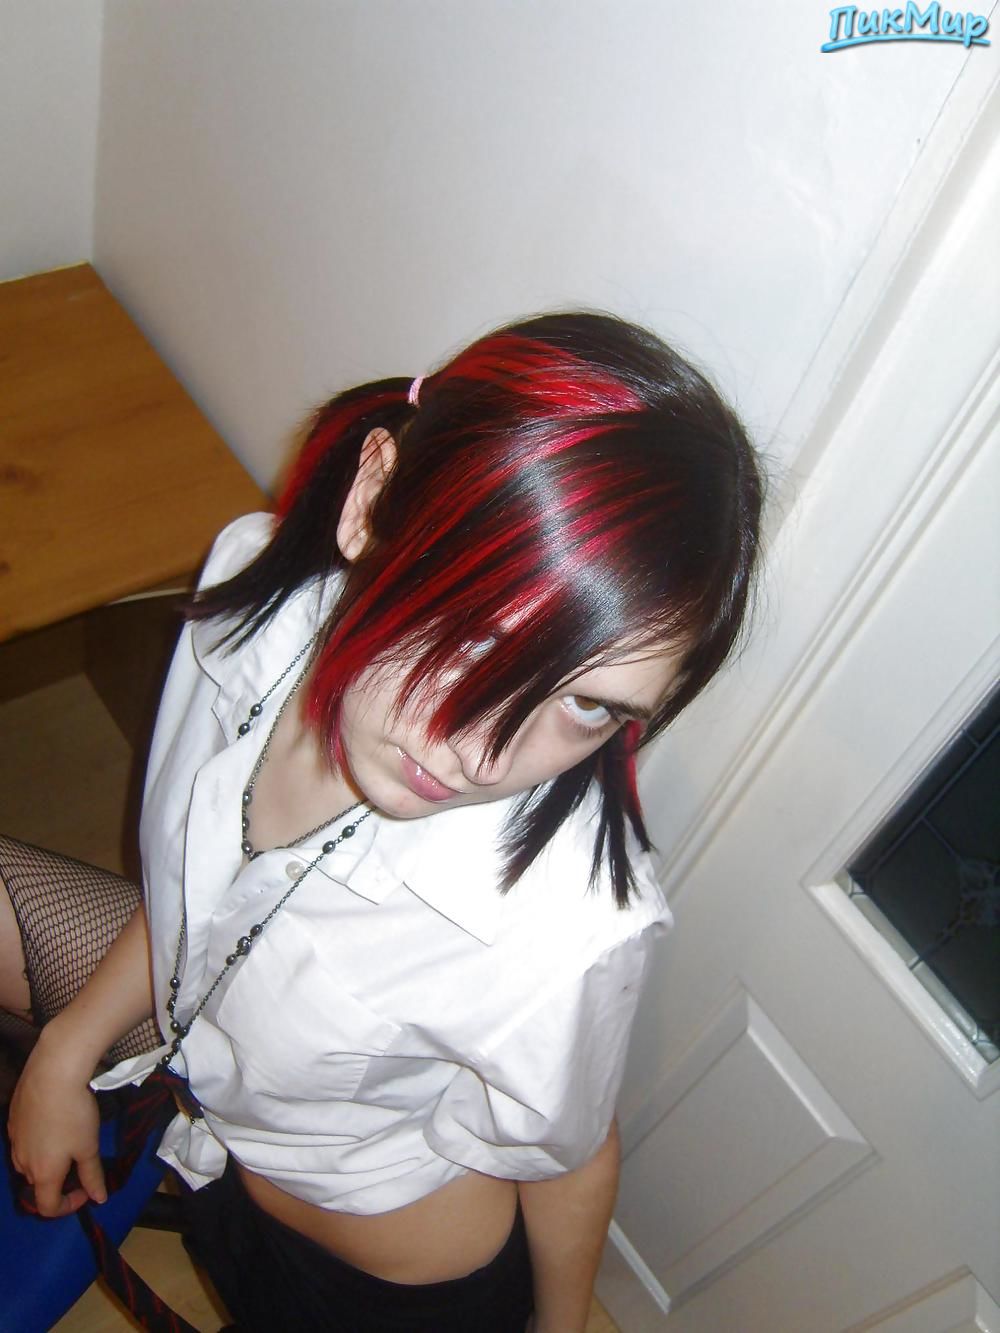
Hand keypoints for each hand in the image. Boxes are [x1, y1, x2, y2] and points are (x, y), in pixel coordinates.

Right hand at [8, 1031, 105, 1216]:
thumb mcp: (89, 1146)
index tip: (85, 1191)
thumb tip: (99, 1199)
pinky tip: (52, 1121)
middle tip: (79, 1161)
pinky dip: (37, 1141)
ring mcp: (14, 1140)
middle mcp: (22, 1162)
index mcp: (42, 1173)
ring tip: (66, 1140)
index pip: (47, 1207)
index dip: (67, 1206)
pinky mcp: (12, 1120)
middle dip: (59, 1180)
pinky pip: (23, 1140)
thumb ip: (92, 1176)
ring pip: (28, 1162)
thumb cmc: (74, 1114)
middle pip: (38, 1183)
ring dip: (46, 1161)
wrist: (52, 1073)